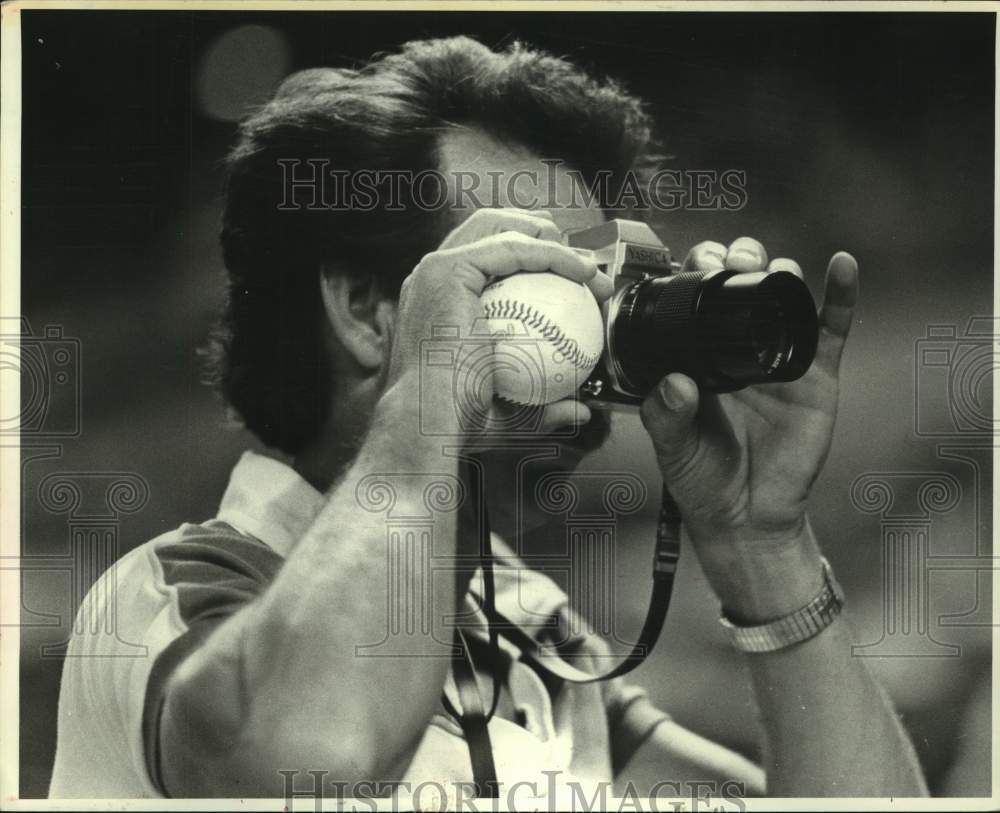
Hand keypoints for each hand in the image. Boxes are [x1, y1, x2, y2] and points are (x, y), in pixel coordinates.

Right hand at [385, 208, 612, 439]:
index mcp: (439, 302)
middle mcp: (431, 279)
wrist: (428, 425)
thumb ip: (542, 407)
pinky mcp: (447, 270)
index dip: (534, 260)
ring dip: (551, 240)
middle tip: (582, 266)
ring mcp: (435, 270)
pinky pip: (513, 249)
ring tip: (586, 264)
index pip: (488, 261)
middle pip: (490, 230)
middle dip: (541, 235)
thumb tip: (579, 411)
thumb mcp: (508, 413)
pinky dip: (552, 255)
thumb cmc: (456, 425)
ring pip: (501, 228)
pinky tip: (583, 272)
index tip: (576, 284)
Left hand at [639, 237, 857, 620]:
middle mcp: (739, 345)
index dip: (697, 271)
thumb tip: (676, 383)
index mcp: (699, 353)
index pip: (698, 297)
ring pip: (785, 296)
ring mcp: (780, 356)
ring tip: (767, 269)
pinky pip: (833, 328)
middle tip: (731, 264)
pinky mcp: (817, 375)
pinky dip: (841, 293)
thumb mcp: (674, 447)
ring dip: (778, 271)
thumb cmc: (702, 479)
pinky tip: (842, 265)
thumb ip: (667, 416)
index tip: (696, 264)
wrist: (749, 516)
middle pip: (743, 284)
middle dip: (737, 260)